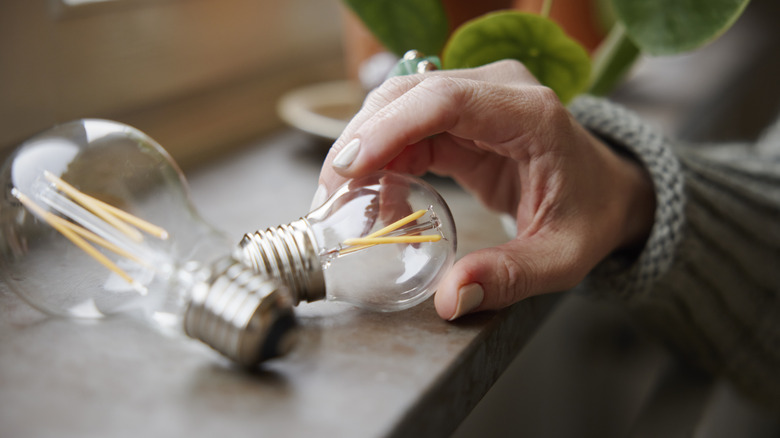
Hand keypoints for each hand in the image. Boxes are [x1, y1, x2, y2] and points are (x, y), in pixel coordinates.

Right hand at [314, 60, 655, 319]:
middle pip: (410, 95)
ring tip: (342, 200)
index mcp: (530, 115)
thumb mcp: (560, 257)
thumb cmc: (590, 215)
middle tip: (331, 195)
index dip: (391, 127)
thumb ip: (508, 276)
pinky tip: (376, 198)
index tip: (351, 166)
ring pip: (399, 106)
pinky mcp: (463, 116)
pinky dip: (382, 159)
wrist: (606, 192)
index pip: (448, 99)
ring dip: (363, 149)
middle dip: (361, 141)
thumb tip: (449, 299)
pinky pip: (408, 128)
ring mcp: (478, 99)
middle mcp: (500, 92)